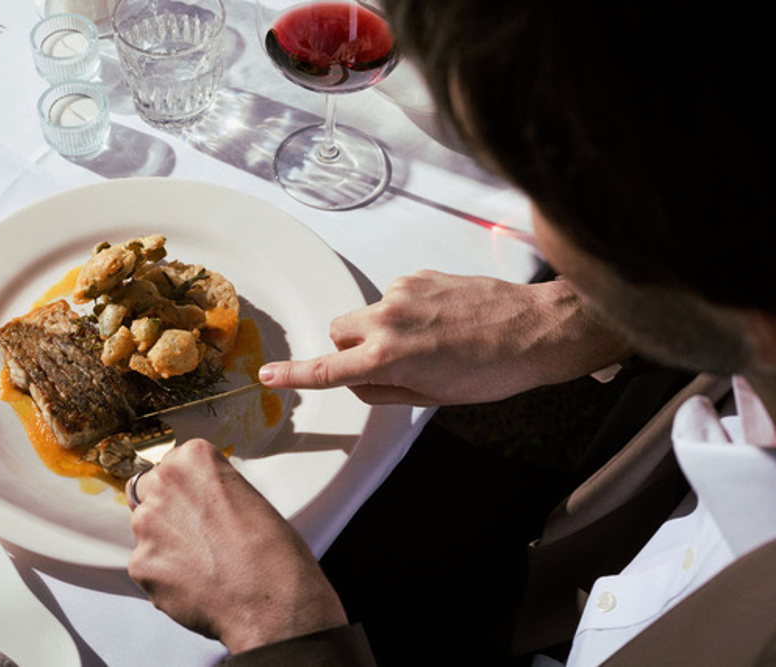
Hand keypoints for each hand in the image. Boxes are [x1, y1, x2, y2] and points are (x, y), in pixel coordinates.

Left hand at [127, 440, 346, 653]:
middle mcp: (164, 484)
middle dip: (167, 509)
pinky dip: (164, 574)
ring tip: (200, 563)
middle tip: (196, 533)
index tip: (199, 502)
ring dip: (164, 542)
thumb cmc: (273, 551)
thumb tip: (198, 504)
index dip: (188, 487)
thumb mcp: (248, 496)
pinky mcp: (140, 563)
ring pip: (145, 528)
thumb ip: (211, 491)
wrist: (272, 600)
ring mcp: (147, 524)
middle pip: (149, 490)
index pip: (174, 462)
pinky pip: (146, 564)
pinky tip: (193, 582)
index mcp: (194, 458)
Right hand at [258, 271, 629, 404]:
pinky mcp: (417, 275)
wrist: (534, 329)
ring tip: (429, 340)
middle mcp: (389, 320)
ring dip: (383, 328)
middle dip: (350, 348)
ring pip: (368, 313)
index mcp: (390, 358)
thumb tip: (358, 382)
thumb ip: (384, 390)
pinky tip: (440, 320)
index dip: (294, 375)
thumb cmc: (492, 370)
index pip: (327, 370)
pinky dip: (406, 310)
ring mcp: (402, 292)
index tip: (269, 375)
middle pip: (338, 331)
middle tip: (386, 361)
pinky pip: (394, 296)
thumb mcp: (433, 397)